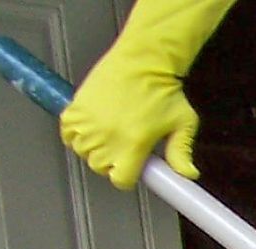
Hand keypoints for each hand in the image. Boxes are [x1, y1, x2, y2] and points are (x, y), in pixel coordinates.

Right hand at [57, 0, 235, 189]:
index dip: (127, 176)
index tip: (133, 167)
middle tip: (122, 148)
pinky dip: (74, 133)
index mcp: (133, 144)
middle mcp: (108, 136)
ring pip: (82, 151)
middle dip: (111, 162)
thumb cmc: (163, 89)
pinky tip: (89, 129)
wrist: (143, 60)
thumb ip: (182, 152)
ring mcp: (90, 121)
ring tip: (108, 137)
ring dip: (92, 148)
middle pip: (99, 166)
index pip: (120, 180)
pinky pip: (66, 131)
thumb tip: (188, 174)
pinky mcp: (77, 106)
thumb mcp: (183, 124)